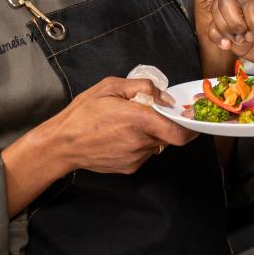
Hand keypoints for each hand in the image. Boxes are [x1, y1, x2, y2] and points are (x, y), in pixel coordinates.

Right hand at [53, 77, 197, 174]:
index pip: (178, 130)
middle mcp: (140, 141)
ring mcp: (135, 157)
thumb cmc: (83, 113)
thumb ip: (142, 87)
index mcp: (138, 119)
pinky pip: (145, 153)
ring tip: (129, 124)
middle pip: (169, 135)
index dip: (189, 126)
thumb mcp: (110, 87)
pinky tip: (122, 136)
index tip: (191, 118)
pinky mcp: (130, 167)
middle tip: (156, 114)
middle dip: (167, 124)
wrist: (62, 144)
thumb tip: (164, 96)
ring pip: (157, 144)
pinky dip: (140, 143)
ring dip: (152, 134)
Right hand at [207, 0, 253, 68]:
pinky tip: (227, 46)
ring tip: (239, 42)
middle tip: (247, 38)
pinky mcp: (233, 34)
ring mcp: (240, 20)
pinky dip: (216, 37)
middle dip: (234, 22)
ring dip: (224, 29)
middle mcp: (252, 8)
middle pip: (228, 2)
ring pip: (217, 12)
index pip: (252, 4)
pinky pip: (214, 29)